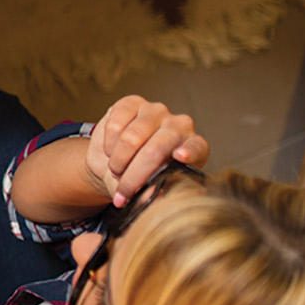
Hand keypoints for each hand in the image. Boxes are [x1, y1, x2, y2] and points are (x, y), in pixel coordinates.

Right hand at [86, 96, 209, 207]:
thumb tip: (151, 200)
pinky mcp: (133, 103)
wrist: (115, 160)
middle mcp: (179, 126)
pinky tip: (111, 150)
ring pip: (131, 138)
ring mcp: (156, 111)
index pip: (196, 148)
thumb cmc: (139, 176)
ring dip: (118, 160)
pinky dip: (109, 144)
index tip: (180, 157)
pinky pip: (116, 124)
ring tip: (116, 169)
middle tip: (123, 191)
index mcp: (193, 148)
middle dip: (134, 175)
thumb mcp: (147, 190)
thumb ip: (150, 195)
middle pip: (155, 150)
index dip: (189, 152)